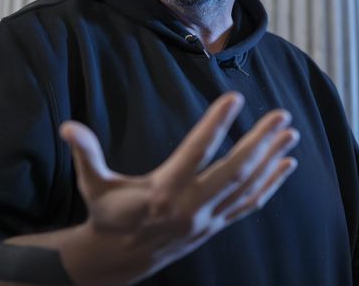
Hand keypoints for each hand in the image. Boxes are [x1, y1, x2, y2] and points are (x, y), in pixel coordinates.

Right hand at [58, 91, 299, 284]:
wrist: (119, 259)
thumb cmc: (107, 215)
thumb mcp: (94, 185)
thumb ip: (86, 154)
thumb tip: (68, 126)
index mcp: (163, 192)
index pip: (196, 152)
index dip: (216, 124)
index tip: (235, 98)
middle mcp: (191, 208)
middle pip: (235, 171)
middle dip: (260, 142)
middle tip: (281, 116)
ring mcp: (208, 219)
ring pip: (248, 187)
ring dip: (272, 159)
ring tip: (291, 134)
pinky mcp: (215, 226)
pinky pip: (250, 204)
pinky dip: (271, 184)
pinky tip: (286, 165)